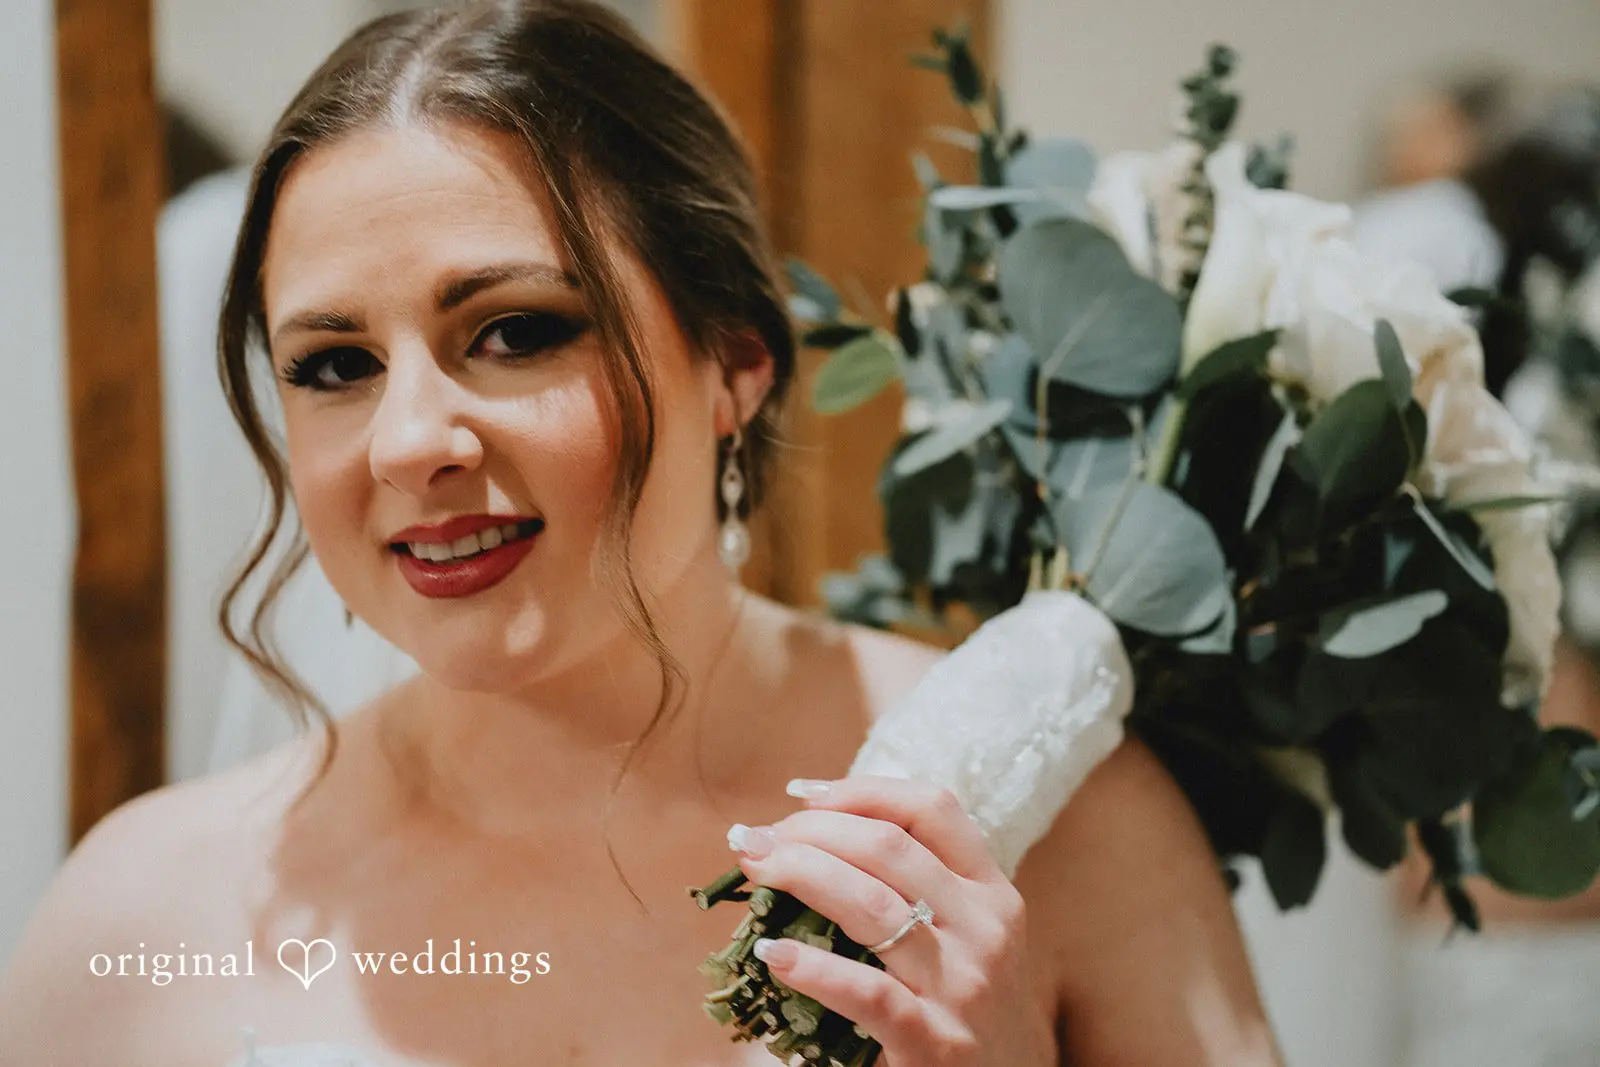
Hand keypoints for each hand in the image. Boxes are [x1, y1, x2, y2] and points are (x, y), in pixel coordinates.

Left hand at [727, 775, 1056, 1066]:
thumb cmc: (966, 1005)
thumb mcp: (965, 935)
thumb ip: (915, 887)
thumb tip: (808, 834)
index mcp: (991, 892)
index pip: (931, 809)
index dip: (862, 791)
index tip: (802, 796)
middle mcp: (985, 929)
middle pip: (888, 847)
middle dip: (810, 831)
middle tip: (756, 840)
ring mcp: (964, 986)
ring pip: (871, 905)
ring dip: (799, 875)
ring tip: (753, 870)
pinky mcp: (936, 1043)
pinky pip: (866, 993)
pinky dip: (812, 968)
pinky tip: (772, 953)